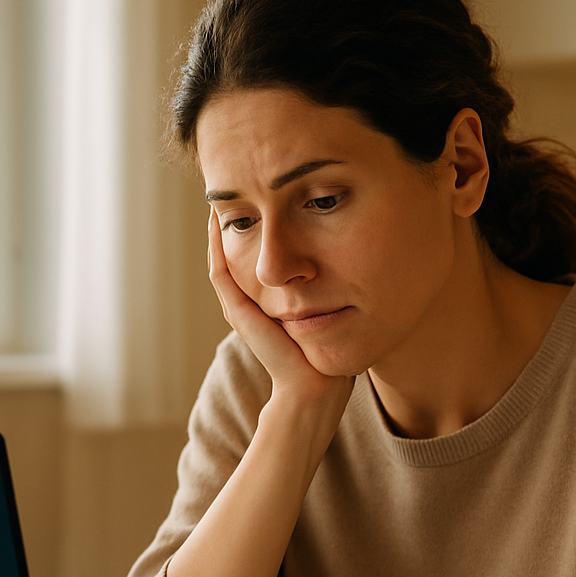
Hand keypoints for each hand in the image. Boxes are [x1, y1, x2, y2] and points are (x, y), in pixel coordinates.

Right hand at [207, 208, 352, 411]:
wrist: (317, 388)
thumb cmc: (331, 356)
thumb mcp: (332, 310)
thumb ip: (333, 289)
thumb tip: (360, 260)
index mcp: (272, 303)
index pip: (258, 258)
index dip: (257, 228)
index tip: (263, 199)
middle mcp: (253, 303)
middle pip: (236, 255)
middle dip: (235, 222)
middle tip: (231, 188)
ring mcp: (242, 309)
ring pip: (222, 260)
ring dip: (218, 230)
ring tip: (217, 199)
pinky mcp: (240, 315)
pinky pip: (220, 274)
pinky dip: (215, 248)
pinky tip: (215, 224)